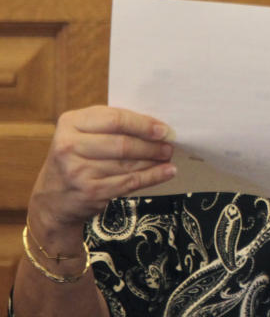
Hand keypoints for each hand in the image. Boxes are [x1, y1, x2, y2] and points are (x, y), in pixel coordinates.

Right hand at [28, 106, 175, 234]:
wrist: (53, 197)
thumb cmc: (77, 157)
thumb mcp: (83, 133)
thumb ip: (111, 125)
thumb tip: (155, 125)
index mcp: (70, 123)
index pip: (115, 119)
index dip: (144, 124)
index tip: (164, 129)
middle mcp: (69, 146)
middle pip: (123, 143)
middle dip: (152, 145)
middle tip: (170, 145)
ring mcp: (78, 171)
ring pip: (129, 164)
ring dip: (154, 160)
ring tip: (168, 156)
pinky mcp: (90, 191)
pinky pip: (130, 182)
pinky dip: (153, 176)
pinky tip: (167, 172)